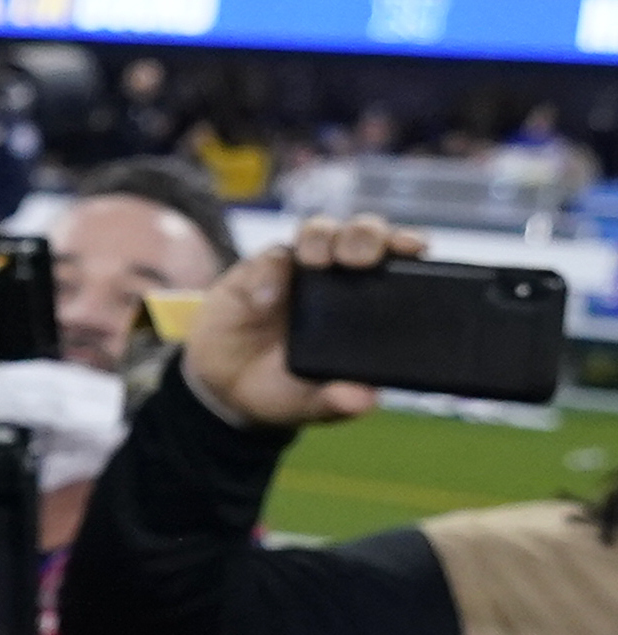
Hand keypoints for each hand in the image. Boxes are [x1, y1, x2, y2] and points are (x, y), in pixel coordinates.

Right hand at [178, 210, 419, 434]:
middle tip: (359, 258)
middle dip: (366, 235)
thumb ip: (337, 402)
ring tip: (315, 261)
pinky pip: (270, 257)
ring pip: (319, 231)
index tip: (411, 246)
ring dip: (322, 237)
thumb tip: (364, 400)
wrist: (223, 389)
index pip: (400, 262)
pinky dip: (269, 272)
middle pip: (364, 234)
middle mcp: (338, 277)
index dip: (408, 245)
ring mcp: (297, 270)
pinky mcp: (258, 271)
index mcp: (368, 303)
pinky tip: (264, 300)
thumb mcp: (310, 404)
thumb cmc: (281, 390)